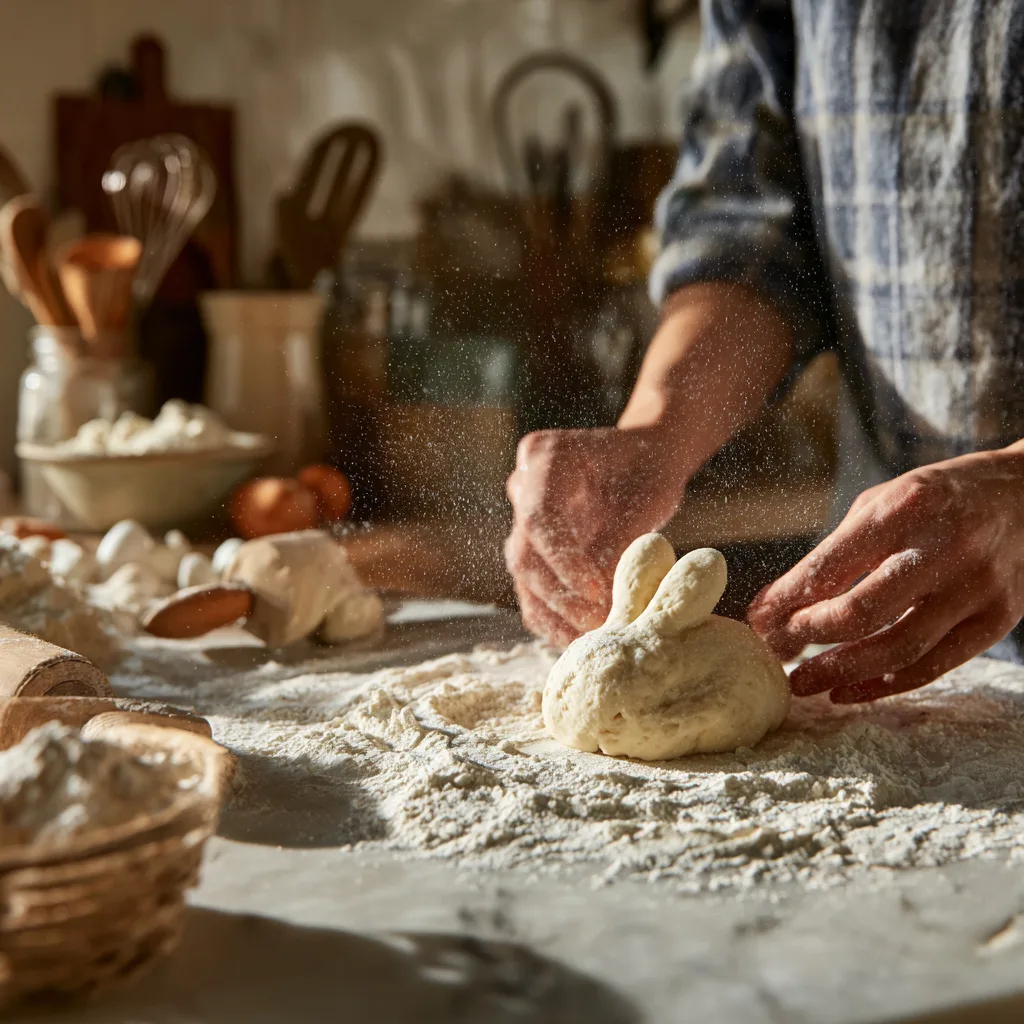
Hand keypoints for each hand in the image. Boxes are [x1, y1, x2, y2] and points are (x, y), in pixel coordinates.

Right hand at [505, 426, 685, 646]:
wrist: (645, 460)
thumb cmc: (650, 469)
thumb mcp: (647, 496)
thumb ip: (620, 541)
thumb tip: (602, 596)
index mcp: (546, 457)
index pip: (539, 518)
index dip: (564, 562)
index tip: (598, 592)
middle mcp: (524, 487)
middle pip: (525, 554)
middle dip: (560, 596)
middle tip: (599, 625)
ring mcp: (523, 519)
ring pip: (524, 578)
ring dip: (556, 615)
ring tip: (593, 641)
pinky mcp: (533, 548)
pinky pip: (533, 589)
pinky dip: (556, 617)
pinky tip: (582, 639)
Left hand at [748, 444, 1023, 702]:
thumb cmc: (936, 498)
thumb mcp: (883, 503)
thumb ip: (837, 552)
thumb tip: (779, 606)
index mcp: (905, 508)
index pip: (831, 566)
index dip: (786, 599)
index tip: (757, 619)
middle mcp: (944, 547)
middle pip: (861, 612)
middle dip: (808, 636)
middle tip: (776, 650)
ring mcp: (977, 588)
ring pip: (897, 649)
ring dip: (840, 672)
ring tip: (801, 682)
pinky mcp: (998, 619)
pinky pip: (933, 666)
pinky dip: (884, 685)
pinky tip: (847, 690)